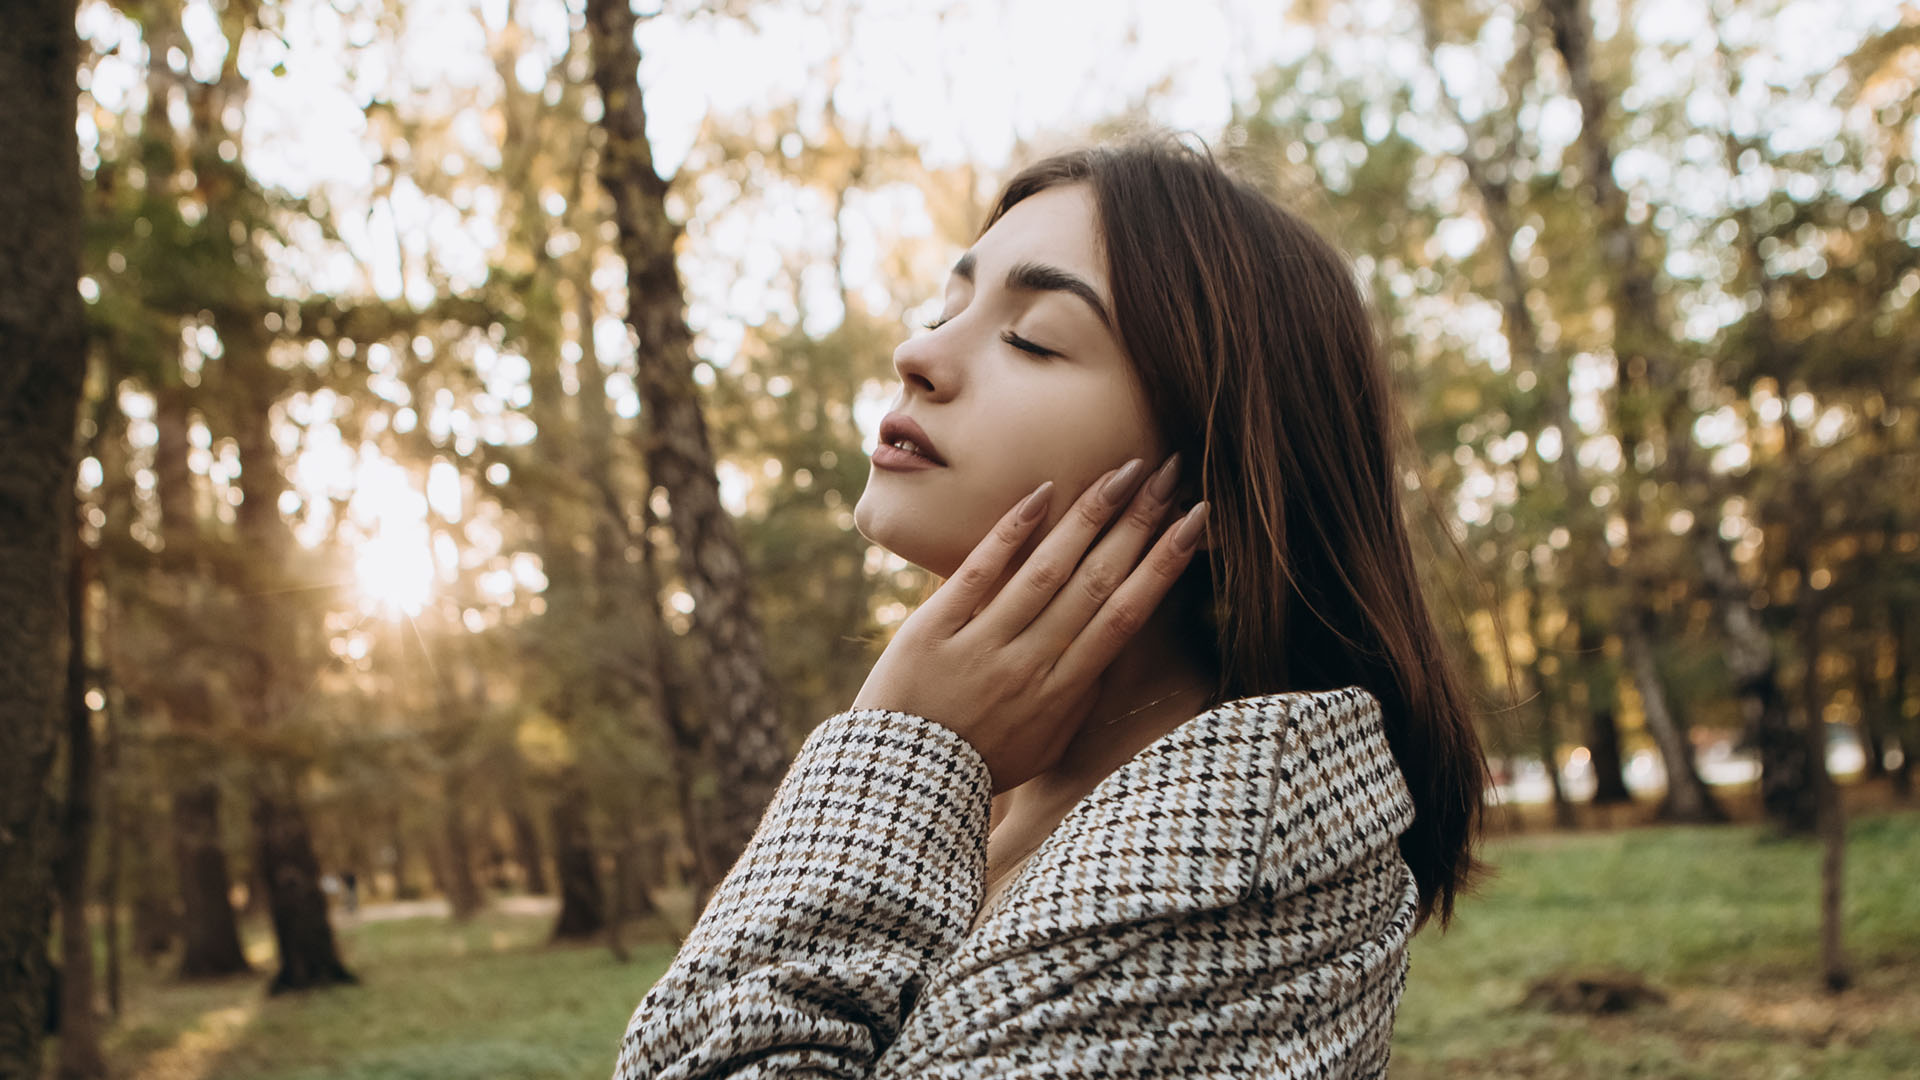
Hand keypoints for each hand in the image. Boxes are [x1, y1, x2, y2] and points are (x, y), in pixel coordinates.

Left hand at [850, 454, 1209, 792]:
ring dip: (1089, 515)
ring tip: (1122, 469)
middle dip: (1139, 523)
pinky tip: (1041, 493)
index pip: (1126, 615)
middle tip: (1171, 470)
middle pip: (1096, 582)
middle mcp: (1030, 664)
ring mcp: (981, 646)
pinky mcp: (932, 631)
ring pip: (1045, 571)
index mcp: (1063, 692)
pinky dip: (1011, 533)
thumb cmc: (980, 764)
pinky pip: (977, 573)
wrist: (900, 784)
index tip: (1196, 520)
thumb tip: (1111, 648)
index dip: (1164, 564)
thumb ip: (1079, 698)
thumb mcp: (1045, 745)